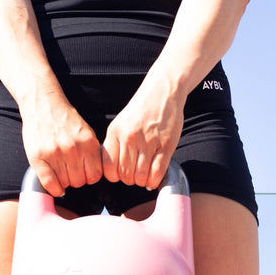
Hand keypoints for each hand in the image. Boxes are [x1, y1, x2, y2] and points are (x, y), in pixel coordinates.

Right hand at [21, 98, 102, 197]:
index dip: (89, 176)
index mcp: (88, 142)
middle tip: (69, 171)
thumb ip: (91, 152)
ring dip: (63, 182)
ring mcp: (55, 153)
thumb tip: (94, 176)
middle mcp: (73, 149)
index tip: (83, 173)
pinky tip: (53, 183)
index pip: (95, 175)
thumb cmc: (64, 120)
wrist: (43, 105)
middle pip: (80, 181)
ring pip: (65, 184)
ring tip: (60, 171)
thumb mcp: (86, 132)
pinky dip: (53, 188)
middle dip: (76, 179)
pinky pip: (49, 183)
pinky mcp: (39, 157)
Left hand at [101, 74, 183, 188]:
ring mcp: (149, 142)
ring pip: (141, 176)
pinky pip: (157, 172)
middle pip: (125, 174)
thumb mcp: (120, 123)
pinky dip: (155, 180)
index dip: (114, 176)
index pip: (109, 167)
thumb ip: (114, 144)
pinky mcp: (166, 145)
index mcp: (116, 133)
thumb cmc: (141, 110)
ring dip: (142, 182)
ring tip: (145, 176)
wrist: (162, 92)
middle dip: (129, 180)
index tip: (119, 175)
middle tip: (134, 176)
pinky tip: (154, 177)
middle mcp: (130, 138)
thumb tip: (112, 170)